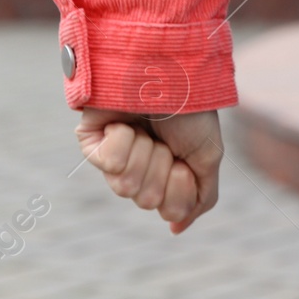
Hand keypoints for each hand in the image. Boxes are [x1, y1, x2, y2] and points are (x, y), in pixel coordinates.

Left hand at [75, 108, 223, 233]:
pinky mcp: (90, 143)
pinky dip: (124, 139)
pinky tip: (125, 122)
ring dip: (145, 153)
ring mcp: (113, 156)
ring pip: (125, 186)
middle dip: (162, 166)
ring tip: (145, 128)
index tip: (185, 155)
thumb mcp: (208, 156)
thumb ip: (200, 196)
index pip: (169, 210)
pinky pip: (109, 164)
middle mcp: (138, 169)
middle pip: (146, 200)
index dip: (181, 186)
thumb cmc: (190, 109)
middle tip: (165, 138)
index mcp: (165, 174)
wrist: (170, 70)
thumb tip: (176, 228)